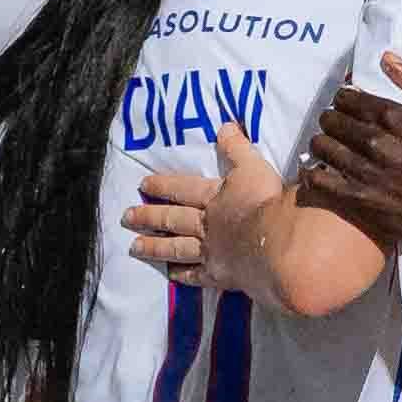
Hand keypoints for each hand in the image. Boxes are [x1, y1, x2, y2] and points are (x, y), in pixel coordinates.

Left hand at [127, 124, 290, 289]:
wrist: (275, 242)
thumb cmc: (265, 202)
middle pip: (172, 218)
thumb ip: (238, 147)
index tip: (143, 184)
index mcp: (213, 197)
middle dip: (148, 216)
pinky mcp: (220, 275)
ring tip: (134, 247)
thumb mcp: (253, 166)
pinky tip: (171, 274)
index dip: (163, 185)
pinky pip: (196, 276)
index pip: (184, 188)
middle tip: (125, 217)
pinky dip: (183, 274)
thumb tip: (225, 126)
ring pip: (176, 247)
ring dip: (155, 247)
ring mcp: (211, 252)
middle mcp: (206, 224)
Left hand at [294, 55, 401, 253]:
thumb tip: (386, 58)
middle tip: (338, 126)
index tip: (348, 105)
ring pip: (321, 146)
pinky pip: (318, 180)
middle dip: (332, 119)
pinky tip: (318, 171)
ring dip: (323, 143)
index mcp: (391, 116)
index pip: (346, 98)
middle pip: (330, 119)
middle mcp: (373, 141)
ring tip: (331, 147)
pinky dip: (312, 173)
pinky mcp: (356, 198)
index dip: (344, 99)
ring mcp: (362, 171)